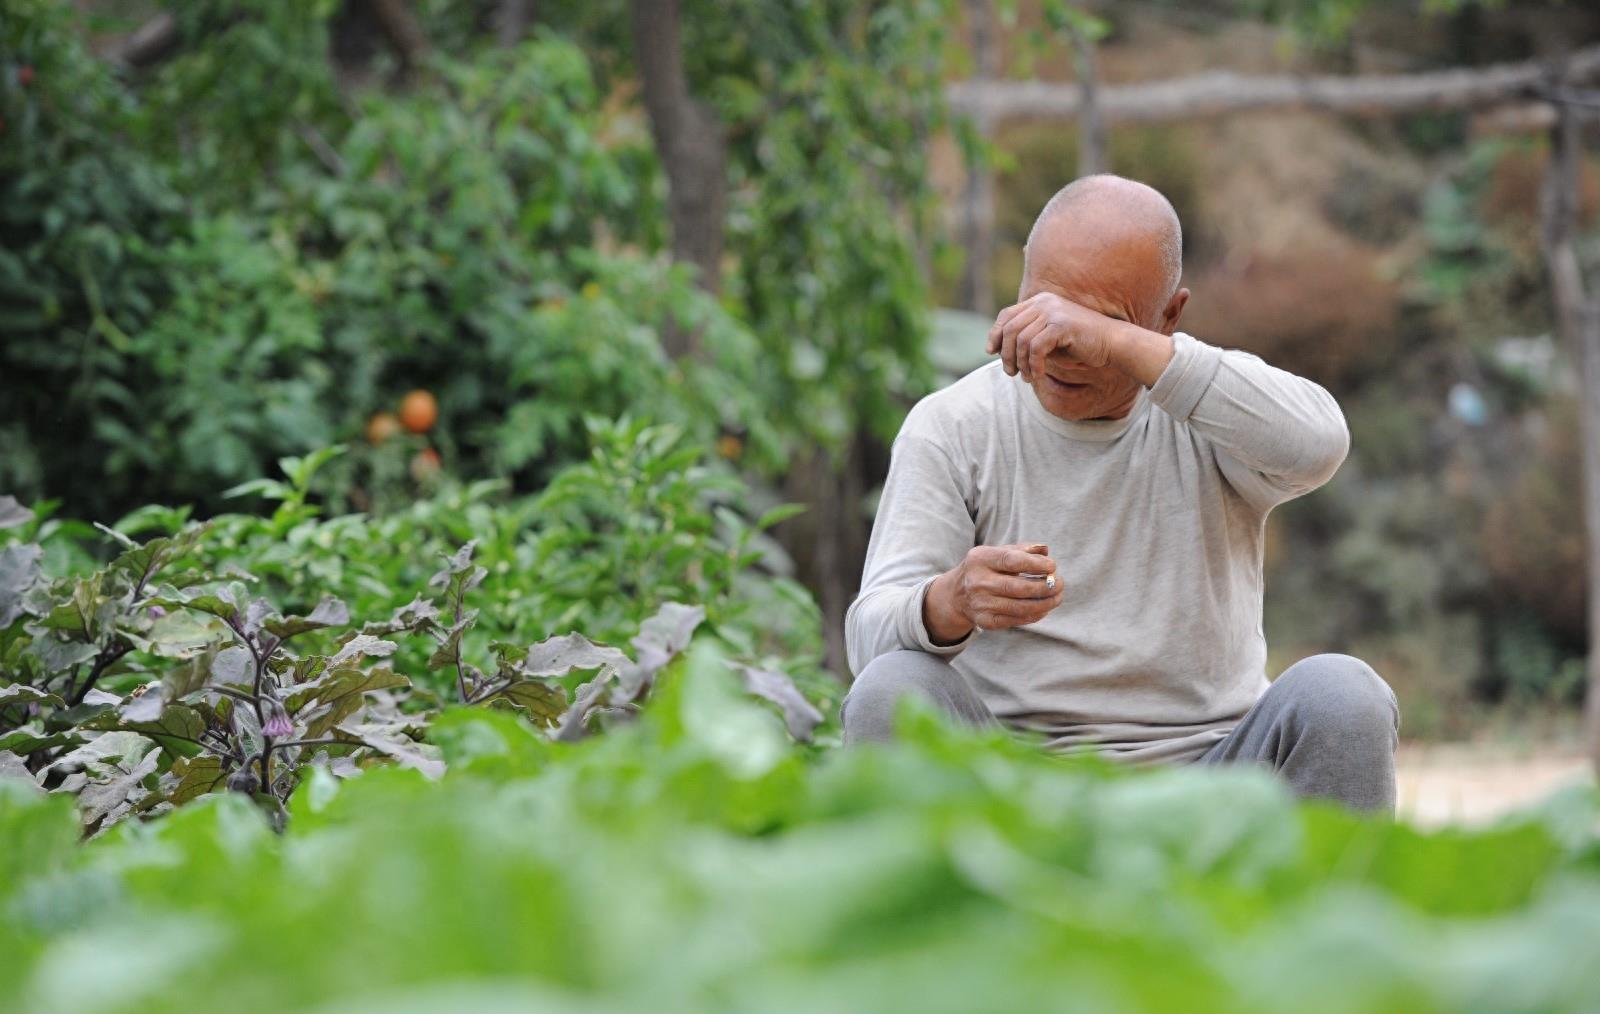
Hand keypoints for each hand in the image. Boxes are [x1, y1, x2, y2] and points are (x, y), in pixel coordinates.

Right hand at [923, 543, 1062, 644]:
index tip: (1052, 566)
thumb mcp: (996, 553)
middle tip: (1060, 584)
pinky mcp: (986, 621)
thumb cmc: (985, 569)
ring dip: (1045, 603)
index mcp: (980, 559)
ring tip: (1058, 597)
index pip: (1011, 561)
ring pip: (1021, 607)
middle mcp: (977, 582)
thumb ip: (1021, 550)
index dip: (1035, 564)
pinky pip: (1017, 619)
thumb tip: (1045, 551)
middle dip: (1045, 587)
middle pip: (1018, 587)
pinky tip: (1045, 608)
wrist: (957, 595)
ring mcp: (981, 604)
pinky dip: (1035, 614)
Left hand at [985, 292, 1116, 382]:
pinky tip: (1037, 376)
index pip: (1007, 315)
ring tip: (1026, 377)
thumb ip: (1028, 338)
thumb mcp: (1048, 339)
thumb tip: (998, 348)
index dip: (995, 334)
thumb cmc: (1080, 344)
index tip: (991, 352)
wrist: (1112, 343)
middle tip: (1011, 373)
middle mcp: (1044, 302)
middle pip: (1010, 329)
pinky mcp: (1061, 324)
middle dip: (1006, 354)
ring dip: (1021, 363)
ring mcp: (1053, 311)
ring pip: (1021, 340)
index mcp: (1040, 301)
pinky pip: (1035, 348)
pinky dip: (1033, 365)